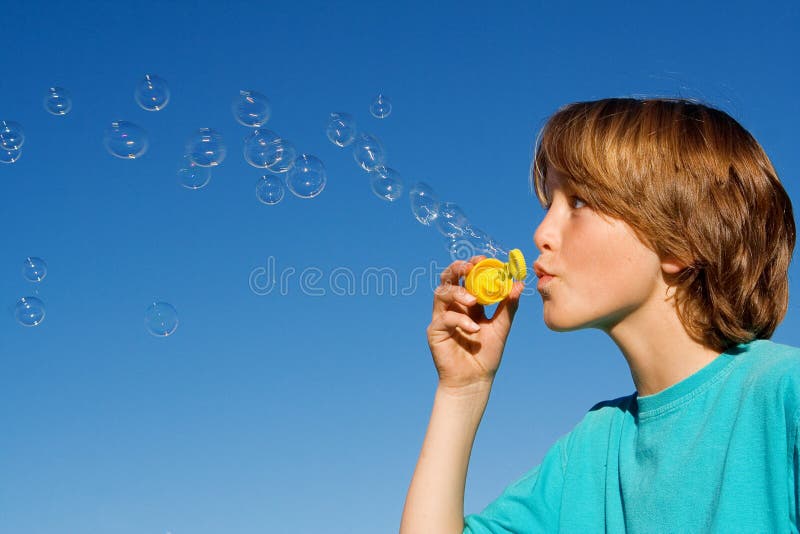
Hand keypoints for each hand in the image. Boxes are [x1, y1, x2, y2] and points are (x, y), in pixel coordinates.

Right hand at [427, 256, 523, 391]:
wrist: (475, 380)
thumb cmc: (486, 355)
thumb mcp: (502, 327)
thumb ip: (508, 306)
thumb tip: (519, 284)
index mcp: (469, 303)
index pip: (466, 277)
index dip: (472, 265)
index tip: (484, 259)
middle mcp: (453, 306)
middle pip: (448, 279)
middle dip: (457, 269)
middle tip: (469, 267)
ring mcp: (442, 317)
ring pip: (441, 293)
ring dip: (457, 292)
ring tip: (473, 301)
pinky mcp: (435, 331)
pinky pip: (444, 318)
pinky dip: (460, 320)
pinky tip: (474, 330)